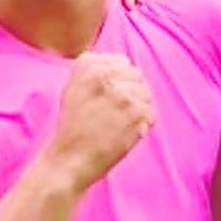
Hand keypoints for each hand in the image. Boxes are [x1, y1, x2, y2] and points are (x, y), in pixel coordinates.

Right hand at [42, 54, 154, 192]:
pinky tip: (124, 133)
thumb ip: (96, 70)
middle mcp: (105, 74)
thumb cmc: (72, 127)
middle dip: (131, 93)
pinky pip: (151, 113)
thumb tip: (126, 65)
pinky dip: (142, 125)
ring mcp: (123, 93)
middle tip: (114, 114)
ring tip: (118, 124)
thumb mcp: (73, 88)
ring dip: (138, 109)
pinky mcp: (136, 112)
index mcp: (88, 64)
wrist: (70, 158)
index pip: (122, 62)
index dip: (120, 81)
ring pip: (146, 94)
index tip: (108, 98)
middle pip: (137, 76)